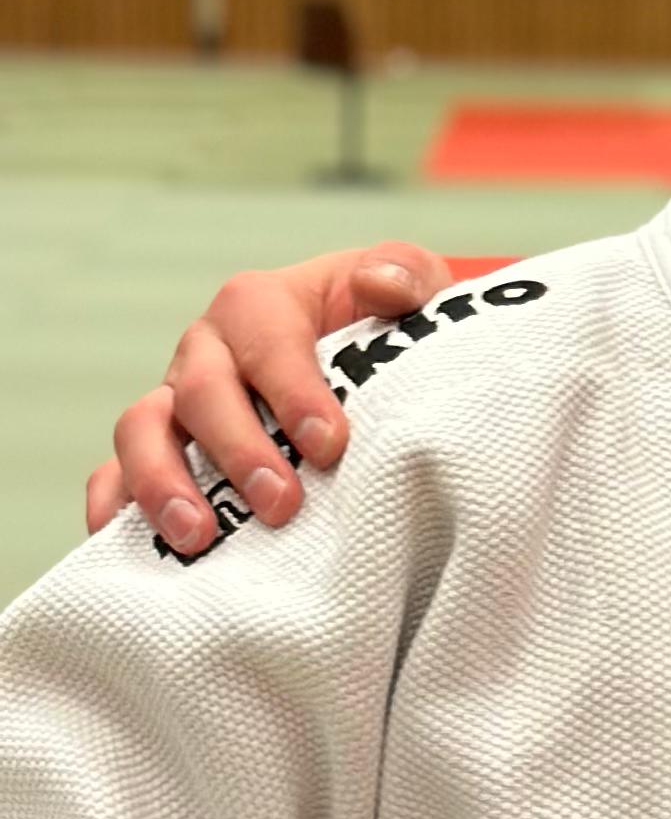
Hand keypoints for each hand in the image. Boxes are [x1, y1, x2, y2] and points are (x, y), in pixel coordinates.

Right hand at [85, 246, 453, 552]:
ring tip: (198, 537)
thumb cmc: (379, 322)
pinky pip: (116, 472)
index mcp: (258, 305)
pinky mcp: (160, 447)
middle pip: (201, 393)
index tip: (330, 446)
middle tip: (282, 506)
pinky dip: (113, 505)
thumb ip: (404, 273)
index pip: (268, 345)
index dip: (294, 394)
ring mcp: (175, 400)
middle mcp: (206, 350)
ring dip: (162, 484)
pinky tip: (127, 545)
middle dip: (239, 451)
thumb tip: (380, 284)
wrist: (359, 356)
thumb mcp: (408, 283)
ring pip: (143, 431)